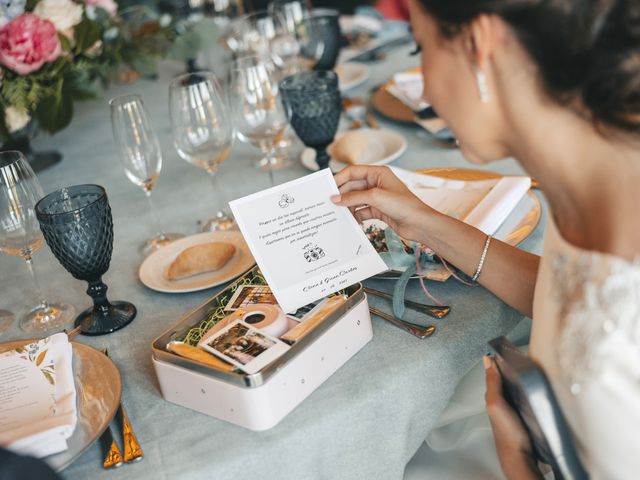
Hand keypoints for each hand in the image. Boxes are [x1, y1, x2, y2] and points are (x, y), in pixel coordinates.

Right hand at [331, 165, 438, 241]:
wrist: (419, 223)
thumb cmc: (404, 205)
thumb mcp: (375, 198)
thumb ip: (353, 197)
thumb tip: (335, 199)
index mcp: (378, 173)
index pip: (353, 171)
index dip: (340, 178)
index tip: (328, 188)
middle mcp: (377, 183)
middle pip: (353, 186)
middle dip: (342, 195)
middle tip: (329, 203)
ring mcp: (378, 197)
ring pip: (356, 199)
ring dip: (348, 206)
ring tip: (338, 214)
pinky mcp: (379, 209)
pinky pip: (362, 210)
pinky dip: (356, 215)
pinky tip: (351, 221)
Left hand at [483, 356, 541, 479]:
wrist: (520, 458)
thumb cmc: (508, 432)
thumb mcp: (496, 404)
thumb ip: (492, 383)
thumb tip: (487, 360)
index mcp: (493, 396)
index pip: (495, 371)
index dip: (500, 359)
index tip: (508, 345)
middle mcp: (502, 401)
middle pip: (506, 378)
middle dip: (511, 365)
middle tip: (521, 352)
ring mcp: (514, 409)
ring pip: (516, 387)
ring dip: (521, 377)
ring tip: (531, 364)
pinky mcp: (525, 416)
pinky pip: (525, 397)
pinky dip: (529, 389)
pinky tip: (537, 386)